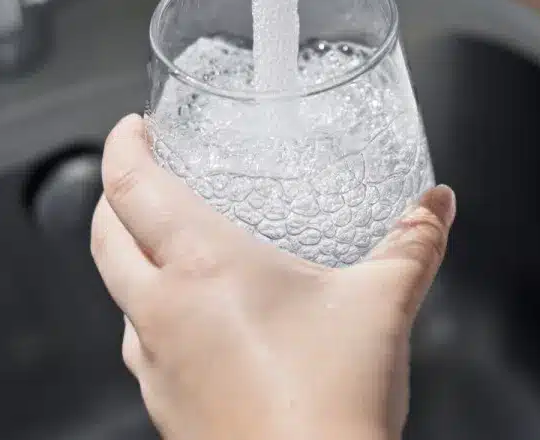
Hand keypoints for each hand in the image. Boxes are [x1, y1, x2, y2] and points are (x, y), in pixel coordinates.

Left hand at [90, 114, 455, 439]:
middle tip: (138, 178)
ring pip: (119, 298)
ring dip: (131, 265)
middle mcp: (163, 312)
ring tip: (169, 252)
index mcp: (203, 267)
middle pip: (104, 238)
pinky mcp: (165, 410)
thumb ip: (412, 243)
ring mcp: (156, 366)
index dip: (123, 148)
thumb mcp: (383, 304)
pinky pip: (144, 350)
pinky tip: (200, 330)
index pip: (131, 188)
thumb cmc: (333, 404)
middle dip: (114, 199)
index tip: (133, 128)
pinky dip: (156, 323)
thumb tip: (435, 206)